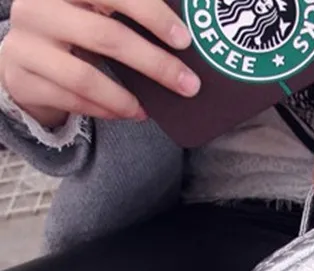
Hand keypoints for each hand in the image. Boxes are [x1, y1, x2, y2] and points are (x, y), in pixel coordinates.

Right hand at [0, 0, 199, 128]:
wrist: (24, 57)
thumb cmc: (73, 29)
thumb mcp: (93, 11)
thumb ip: (126, 12)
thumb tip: (182, 35)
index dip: (150, 12)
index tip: (184, 39)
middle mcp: (36, 8)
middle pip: (106, 36)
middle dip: (155, 64)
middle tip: (188, 85)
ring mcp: (25, 44)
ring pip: (86, 77)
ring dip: (126, 99)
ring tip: (151, 109)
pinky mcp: (22, 79)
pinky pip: (73, 101)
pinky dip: (107, 111)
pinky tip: (129, 113)